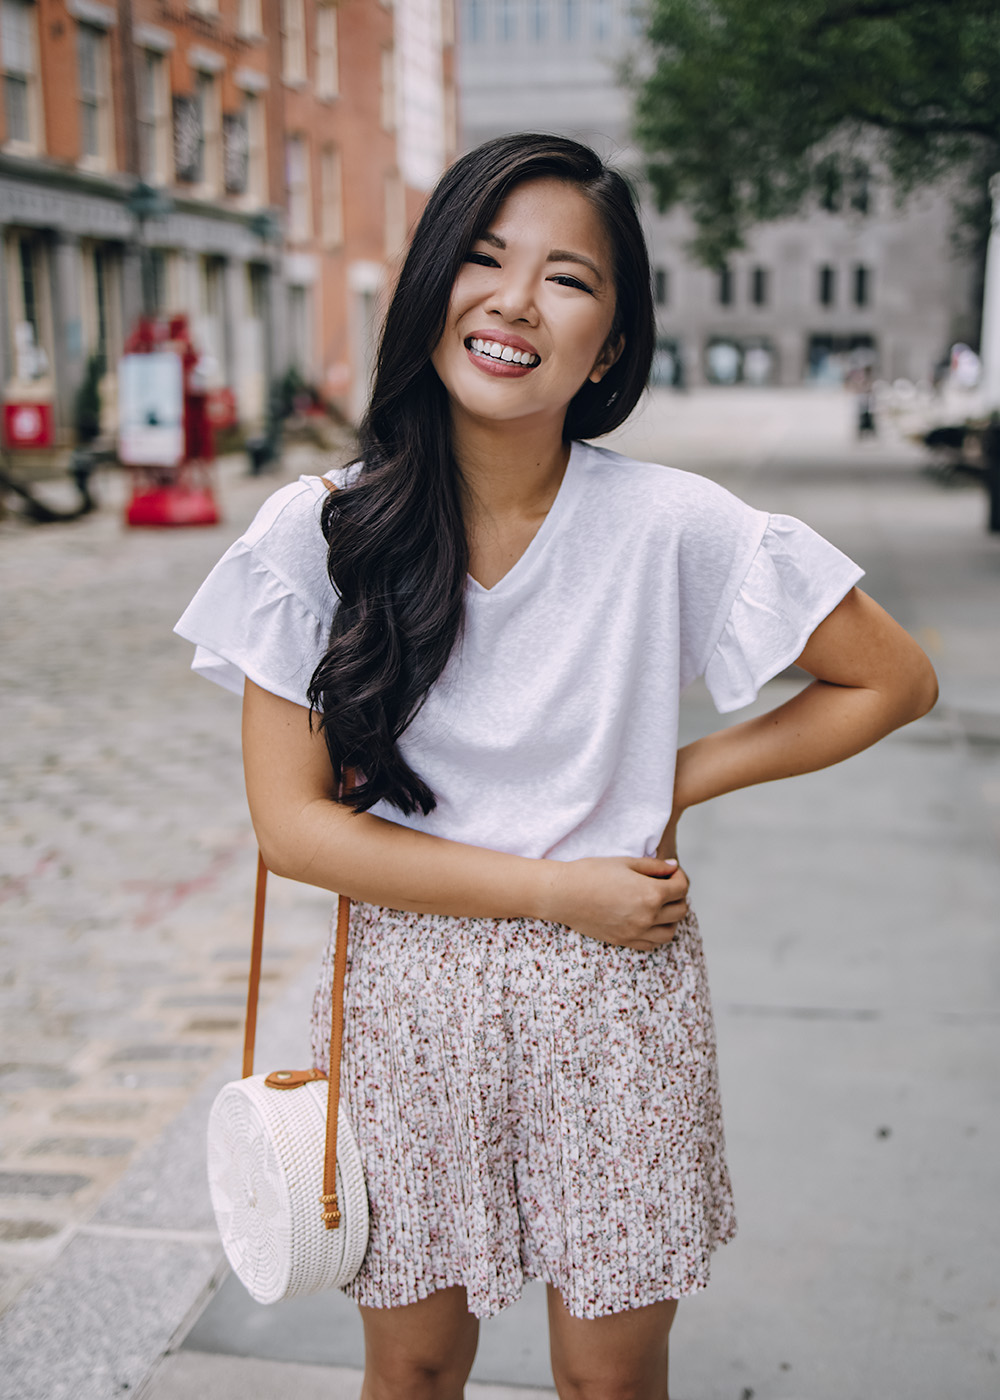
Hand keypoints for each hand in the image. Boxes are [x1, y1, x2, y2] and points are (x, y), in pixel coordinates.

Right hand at [543, 856, 689, 950]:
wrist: (563, 895)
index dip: (680, 876)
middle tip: (664, 885)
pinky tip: (646, 919)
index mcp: (650, 894)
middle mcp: (648, 917)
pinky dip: (656, 933)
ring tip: (658, 905)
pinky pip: (652, 944)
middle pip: (681, 910)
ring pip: (670, 932)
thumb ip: (654, 866)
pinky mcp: (625, 941)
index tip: (670, 872)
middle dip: (677, 895)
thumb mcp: (625, 862)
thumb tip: (673, 868)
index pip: (682, 888)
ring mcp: (636, 932)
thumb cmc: (591, 873)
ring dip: (670, 918)